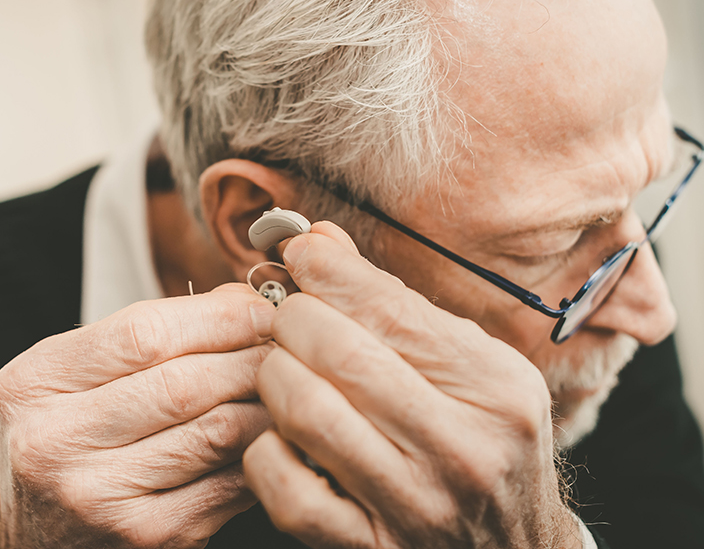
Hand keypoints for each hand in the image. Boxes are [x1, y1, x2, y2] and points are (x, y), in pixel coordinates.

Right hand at [0, 284, 275, 548]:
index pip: (144, 334)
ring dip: (266, 401)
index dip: (219, 317)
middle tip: (287, 344)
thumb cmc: (69, 436)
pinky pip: (229, 482)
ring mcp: (100, 497)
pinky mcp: (147, 536)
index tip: (260, 308)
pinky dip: (261, 449)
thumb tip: (242, 302)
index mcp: (35, 383)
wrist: (34, 534)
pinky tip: (271, 431)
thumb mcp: (80, 373)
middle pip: (185, 384)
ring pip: (217, 432)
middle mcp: (56, 442)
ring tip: (287, 383)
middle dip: (252, 356)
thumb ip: (153, 332)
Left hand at [243, 223, 581, 548]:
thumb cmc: (484, 441)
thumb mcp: (471, 367)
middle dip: (294, 317)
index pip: (392, 309)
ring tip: (285, 366)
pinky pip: (286, 488)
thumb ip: (398, 305)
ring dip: (276, 373)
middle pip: (341, 352)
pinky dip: (266, 449)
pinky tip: (283, 435)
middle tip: (290, 315)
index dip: (330, 271)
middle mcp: (461, 447)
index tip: (300, 251)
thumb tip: (319, 241)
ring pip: (306, 410)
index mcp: (494, 388)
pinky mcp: (369, 546)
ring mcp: (414, 504)